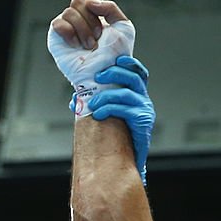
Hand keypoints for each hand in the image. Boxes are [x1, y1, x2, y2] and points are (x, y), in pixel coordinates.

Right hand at [48, 0, 134, 114]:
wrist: (106, 73)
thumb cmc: (116, 55)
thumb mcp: (124, 25)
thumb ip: (110, 6)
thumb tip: (88, 1)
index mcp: (95, 14)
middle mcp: (79, 18)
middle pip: (79, 0)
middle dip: (92, 19)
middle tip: (98, 39)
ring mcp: (66, 27)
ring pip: (71, 11)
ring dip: (85, 30)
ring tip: (90, 46)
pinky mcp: (56, 36)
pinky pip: (60, 22)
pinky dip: (72, 34)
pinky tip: (77, 47)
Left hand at [69, 56, 155, 184]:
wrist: (127, 161)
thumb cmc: (117, 136)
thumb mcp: (107, 115)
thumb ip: (95, 103)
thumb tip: (74, 98)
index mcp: (137, 94)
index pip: (138, 72)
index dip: (130, 63)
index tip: (116, 59)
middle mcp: (144, 100)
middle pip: (133, 77)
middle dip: (113, 73)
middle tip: (98, 77)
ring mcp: (145, 111)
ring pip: (126, 93)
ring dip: (106, 95)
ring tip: (93, 104)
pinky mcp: (143, 123)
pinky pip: (125, 110)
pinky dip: (109, 109)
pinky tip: (98, 114)